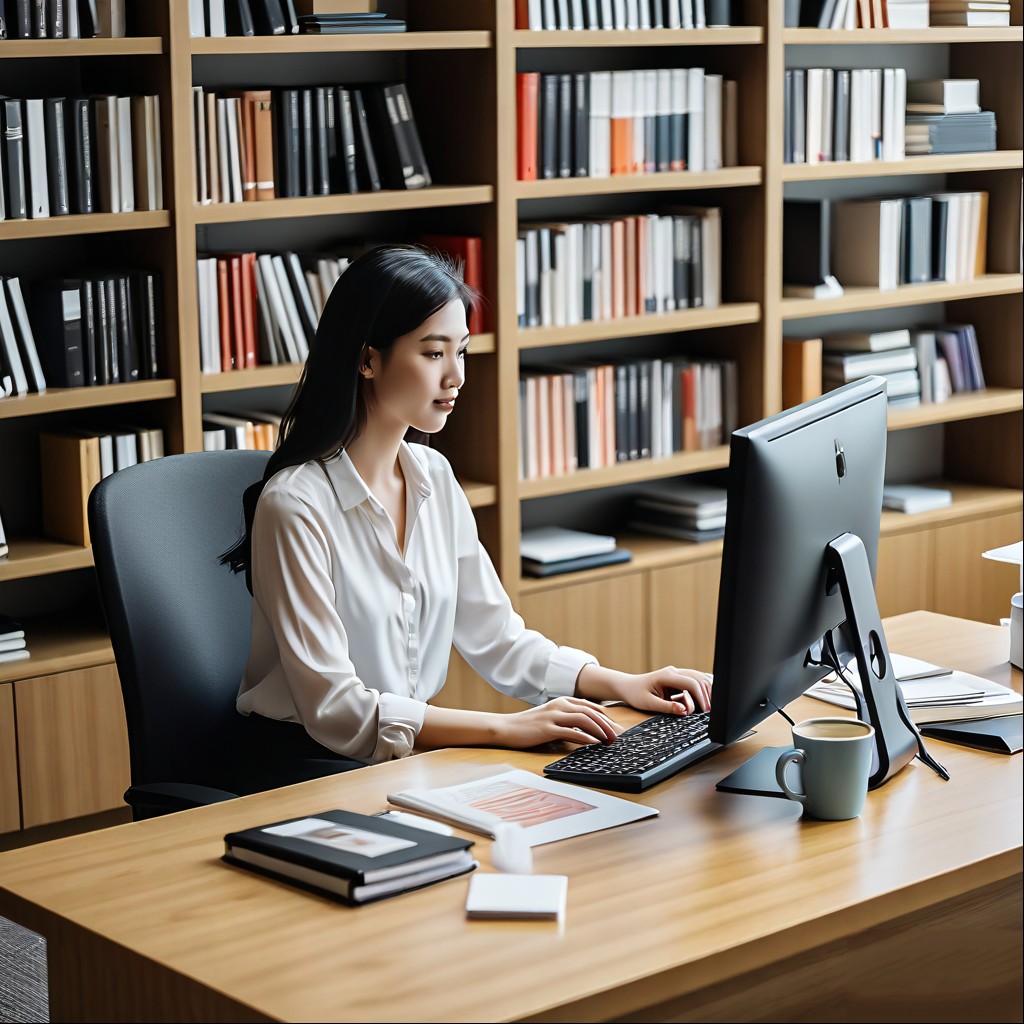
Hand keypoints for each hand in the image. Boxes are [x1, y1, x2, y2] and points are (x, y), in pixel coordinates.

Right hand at [496, 696, 623, 749]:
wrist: (506, 727)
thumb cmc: (529, 725)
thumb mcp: (551, 717)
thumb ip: (567, 719)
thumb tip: (587, 730)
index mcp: (562, 702)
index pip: (589, 707)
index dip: (605, 717)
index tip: (617, 727)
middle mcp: (559, 706)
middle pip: (590, 712)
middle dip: (607, 724)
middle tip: (619, 735)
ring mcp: (553, 716)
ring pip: (583, 719)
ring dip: (599, 730)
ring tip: (610, 740)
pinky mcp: (547, 728)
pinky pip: (571, 732)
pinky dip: (585, 737)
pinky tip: (594, 743)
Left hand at [576, 664, 711, 716]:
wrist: (626, 686)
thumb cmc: (635, 694)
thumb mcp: (649, 703)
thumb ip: (667, 707)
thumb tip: (684, 710)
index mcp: (667, 676)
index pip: (691, 683)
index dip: (701, 697)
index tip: (705, 711)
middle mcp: (673, 672)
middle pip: (699, 678)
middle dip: (707, 694)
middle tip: (709, 711)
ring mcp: (676, 674)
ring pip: (698, 678)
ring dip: (705, 691)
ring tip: (708, 707)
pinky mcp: (677, 679)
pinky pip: (693, 682)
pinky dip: (700, 690)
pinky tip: (703, 700)